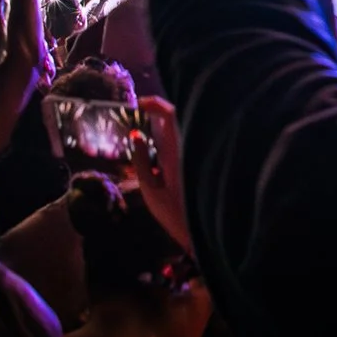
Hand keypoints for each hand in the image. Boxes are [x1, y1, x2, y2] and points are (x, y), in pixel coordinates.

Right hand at [129, 94, 191, 251]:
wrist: (200, 232)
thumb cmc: (174, 214)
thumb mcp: (150, 190)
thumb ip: (141, 161)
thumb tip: (136, 135)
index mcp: (177, 151)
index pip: (170, 114)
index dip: (155, 104)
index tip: (137, 104)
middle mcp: (188, 148)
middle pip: (175, 119)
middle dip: (156, 114)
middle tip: (136, 119)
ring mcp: (193, 155)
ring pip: (178, 130)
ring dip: (162, 128)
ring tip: (143, 134)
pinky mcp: (196, 163)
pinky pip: (182, 143)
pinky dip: (169, 140)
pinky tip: (158, 152)